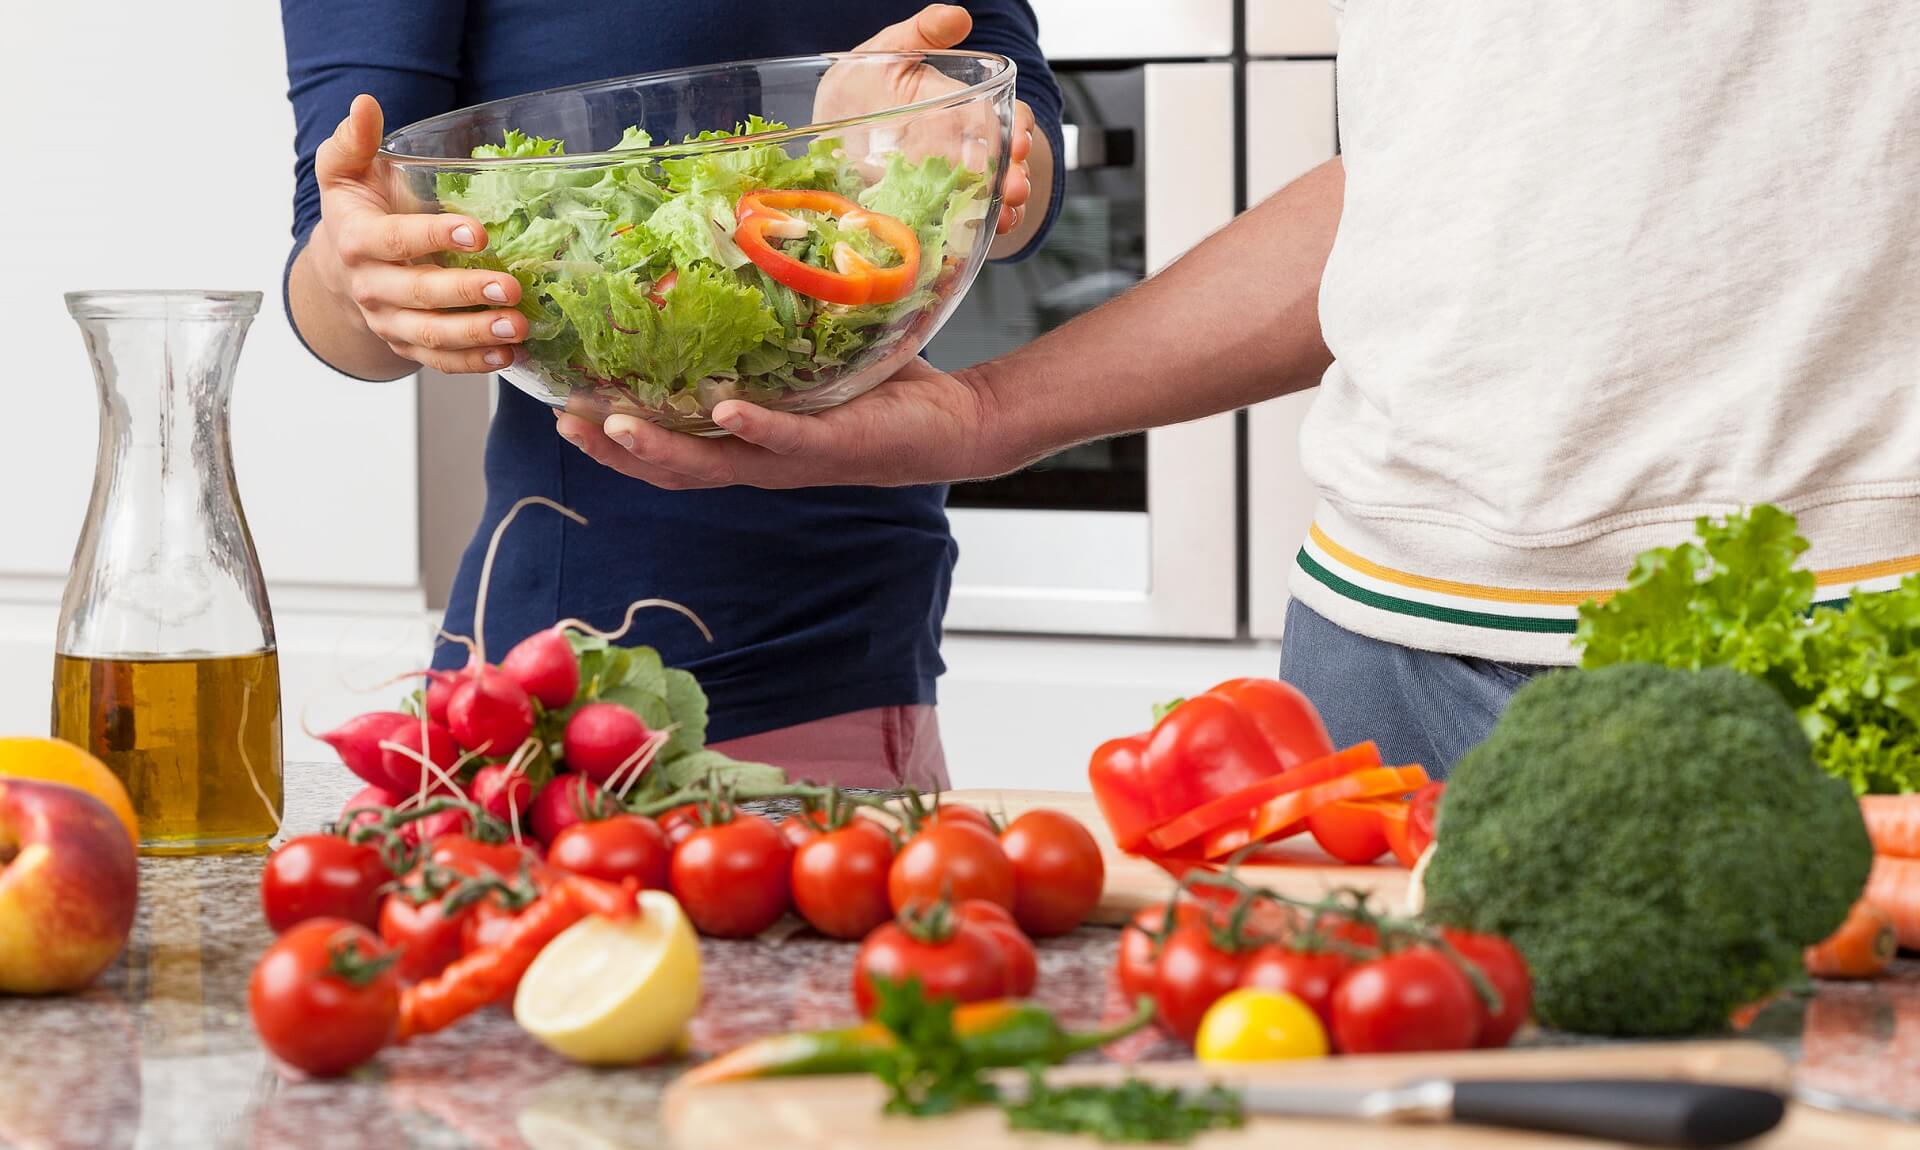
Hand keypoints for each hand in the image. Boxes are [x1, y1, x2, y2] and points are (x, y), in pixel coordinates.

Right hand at [305, 95, 527, 374]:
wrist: (338, 269)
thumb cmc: (357, 211)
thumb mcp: (346, 171)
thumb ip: (356, 141)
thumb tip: (366, 105)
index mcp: (358, 240)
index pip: (396, 241)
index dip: (435, 237)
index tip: (477, 233)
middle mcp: (372, 286)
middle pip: (420, 295)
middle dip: (467, 294)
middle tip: (511, 287)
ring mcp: (389, 321)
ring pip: (432, 335)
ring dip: (477, 334)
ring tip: (518, 327)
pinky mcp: (407, 345)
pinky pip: (439, 361)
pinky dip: (473, 363)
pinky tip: (508, 355)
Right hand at [555, 359, 1008, 489]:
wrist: (954, 423)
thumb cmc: (878, 389)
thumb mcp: (809, 358)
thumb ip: (768, 330)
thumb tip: (728, 258)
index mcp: (747, 444)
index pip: (665, 450)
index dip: (611, 441)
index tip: (561, 409)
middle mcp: (761, 461)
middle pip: (672, 471)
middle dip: (616, 452)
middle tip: (567, 422)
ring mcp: (794, 458)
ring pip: (714, 465)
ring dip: (663, 449)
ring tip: (617, 424)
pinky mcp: (834, 444)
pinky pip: (785, 439)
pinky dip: (752, 427)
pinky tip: (724, 410)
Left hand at [820, 4, 1037, 236]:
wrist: (826, 124)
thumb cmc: (863, 83)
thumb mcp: (889, 51)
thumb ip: (922, 32)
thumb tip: (957, 17)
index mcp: (962, 112)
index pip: (1007, 120)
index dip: (1020, 129)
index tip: (1018, 139)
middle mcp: (960, 151)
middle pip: (1004, 166)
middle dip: (1016, 177)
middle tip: (1015, 188)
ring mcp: (942, 184)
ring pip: (986, 200)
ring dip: (1001, 211)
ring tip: (1002, 218)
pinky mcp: (921, 211)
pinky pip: (951, 228)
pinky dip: (967, 236)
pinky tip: (973, 240)